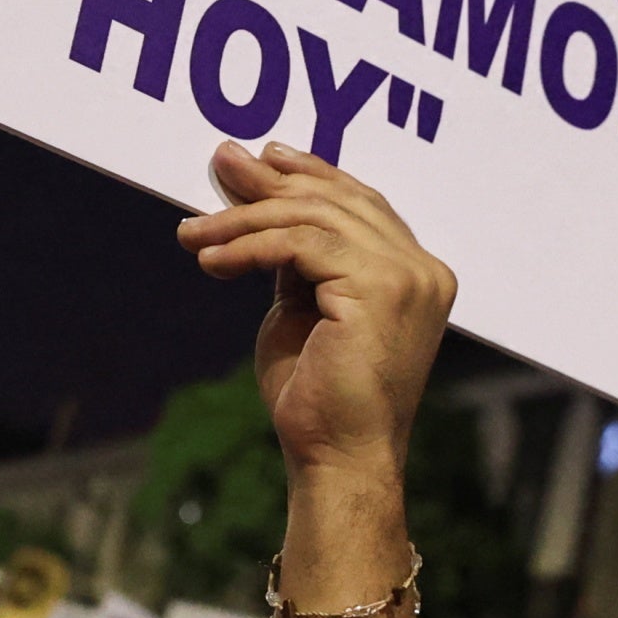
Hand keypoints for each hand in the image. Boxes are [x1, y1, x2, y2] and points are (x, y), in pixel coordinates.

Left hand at [176, 144, 454, 486]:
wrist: (337, 460)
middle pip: (337, 201)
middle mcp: (423, 270)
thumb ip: (294, 256)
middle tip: (218, 166)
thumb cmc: (319, 399)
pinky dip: (249, 245)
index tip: (262, 157)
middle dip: (270, 182)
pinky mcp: (380, 288)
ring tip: (193, 233)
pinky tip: (212, 261)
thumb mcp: (302, 308)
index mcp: (417, 275)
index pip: (362, 203)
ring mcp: (408, 277)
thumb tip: (254, 192)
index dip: (312, 173)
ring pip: (314, 217)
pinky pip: (301, 243)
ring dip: (244, 218)